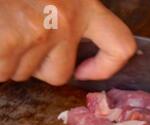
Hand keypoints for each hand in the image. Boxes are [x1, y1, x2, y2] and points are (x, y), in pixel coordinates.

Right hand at [0, 0, 135, 84]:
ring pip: (26, 74)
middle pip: (59, 73)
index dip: (106, 67)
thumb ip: (63, 15)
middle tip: (17, 37)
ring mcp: (39, 30)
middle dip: (36, 66)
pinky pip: (2, 71)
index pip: (120, 46)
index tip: (86, 72)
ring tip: (3, 27)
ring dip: (10, 61)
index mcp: (83, 2)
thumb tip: (68, 53)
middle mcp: (66, 18)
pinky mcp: (10, 39)